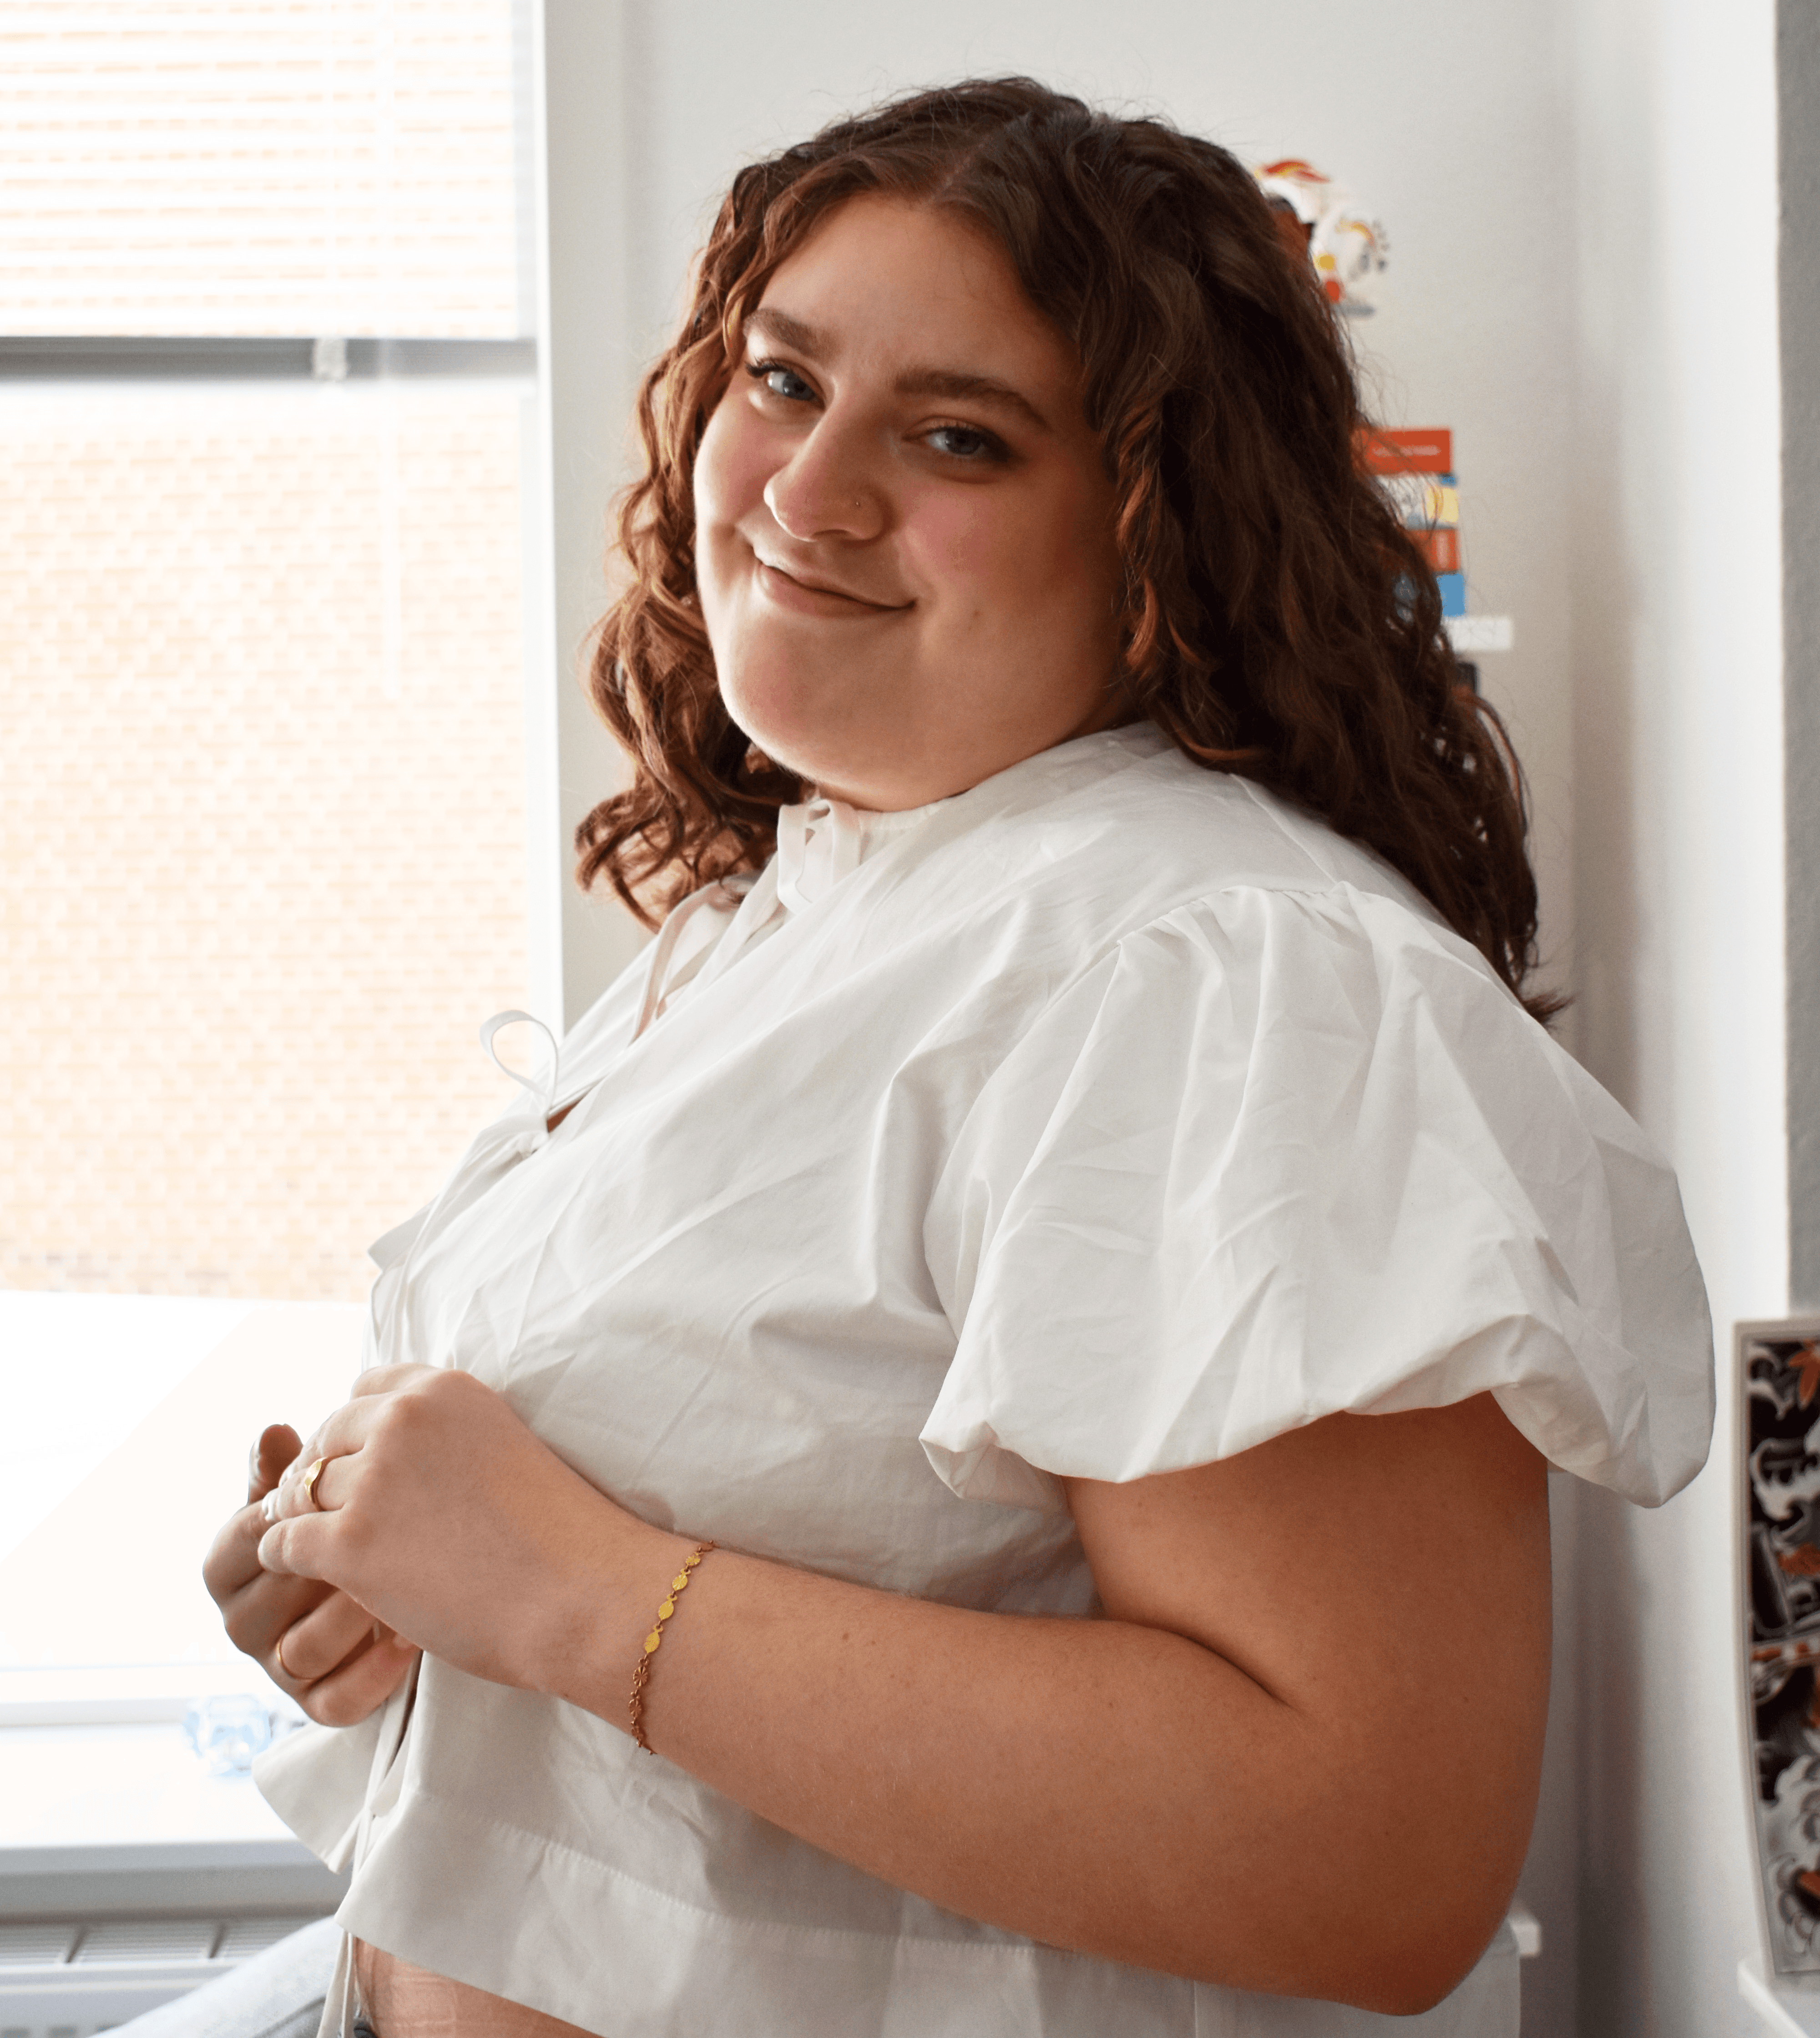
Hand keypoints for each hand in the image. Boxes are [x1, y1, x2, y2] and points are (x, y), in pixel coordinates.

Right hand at [203, 1421, 418, 1726]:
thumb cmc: (343, 1521)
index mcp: (226, 1567)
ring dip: (354, 1617)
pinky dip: (374, 1674)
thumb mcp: (312, 1495)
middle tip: (386, 1537)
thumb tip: (272, 1430)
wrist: (393, 1575)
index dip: (295, 1516)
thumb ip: (288, 1469)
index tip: (341, 1495)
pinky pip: (336, 1703)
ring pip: (303, 1651)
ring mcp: (276, 1667)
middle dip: (328, 1567)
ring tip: (405, 1581)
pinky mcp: (317, 1704)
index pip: (247, 1540)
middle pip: (272, 1600)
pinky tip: (410, 1638)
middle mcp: (240, 1623)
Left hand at [257, 1365, 676, 1700]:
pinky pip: (283, 1541)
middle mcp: (403, 1419)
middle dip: (323, 1477)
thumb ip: (445, 1442)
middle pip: (325, 1439)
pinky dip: (287, 1559)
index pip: (366, 1389)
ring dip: (305, 1522)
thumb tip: (392, 1466)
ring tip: (323, 1552)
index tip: (362, 1465)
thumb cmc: (559, 1536)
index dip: (356, 1432)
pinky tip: (307, 1574)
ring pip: (299, 1492)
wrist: (585, 1595)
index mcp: (446, 1389)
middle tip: (331, 1518)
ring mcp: (373, 1480)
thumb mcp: (501, 1449)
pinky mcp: (350, 1543)